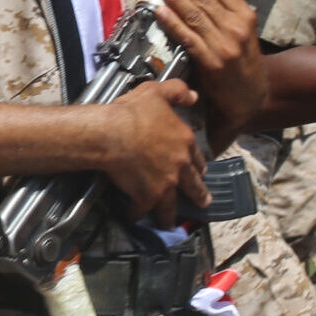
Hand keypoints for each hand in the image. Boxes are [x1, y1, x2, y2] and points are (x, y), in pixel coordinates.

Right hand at [96, 78, 209, 226]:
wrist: (111, 134)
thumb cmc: (132, 112)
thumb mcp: (157, 92)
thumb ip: (177, 92)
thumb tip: (193, 95)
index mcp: (184, 142)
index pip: (198, 159)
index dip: (199, 167)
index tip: (201, 173)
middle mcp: (179, 166)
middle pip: (193, 186)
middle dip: (199, 196)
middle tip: (204, 203)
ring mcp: (165, 184)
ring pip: (170, 206)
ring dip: (169, 216)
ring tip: (169, 223)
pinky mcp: (146, 197)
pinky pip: (142, 210)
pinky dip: (137, 214)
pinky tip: (134, 217)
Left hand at [151, 0, 266, 150]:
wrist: (251, 97)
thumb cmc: (244, 61)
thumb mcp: (245, 30)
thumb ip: (232, 7)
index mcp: (245, 16)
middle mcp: (236, 28)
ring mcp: (223, 45)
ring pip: (195, 14)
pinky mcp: (210, 62)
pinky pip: (188, 38)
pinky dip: (173, 22)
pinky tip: (161, 10)